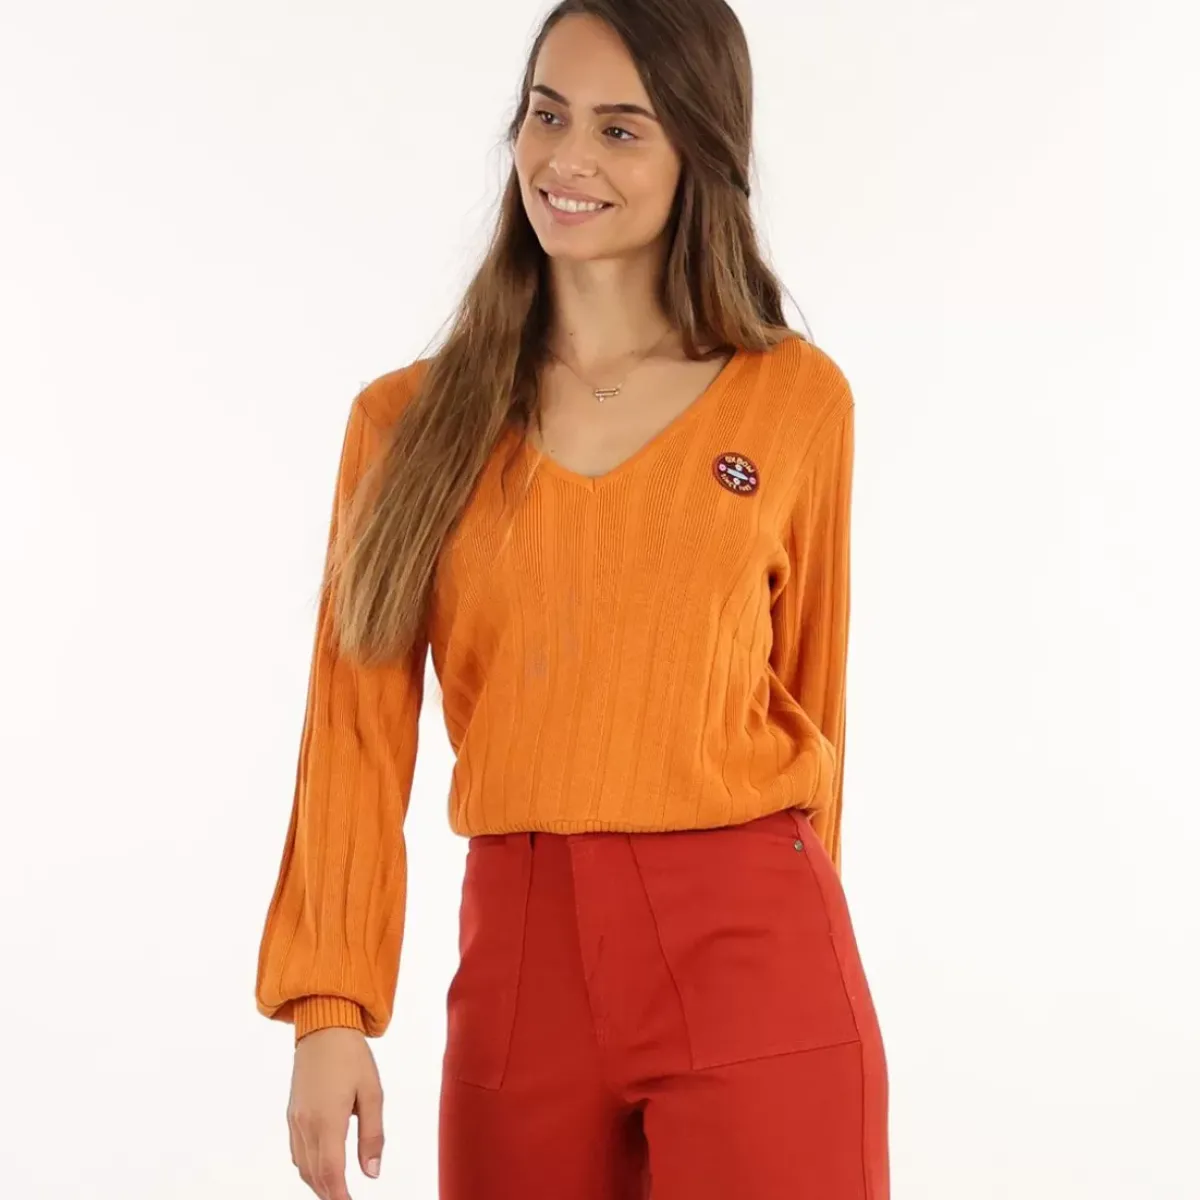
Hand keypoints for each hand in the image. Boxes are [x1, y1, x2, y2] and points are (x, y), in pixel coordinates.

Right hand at [287, 1026, 384, 1199]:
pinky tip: (324, 1166)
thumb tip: (372, 1173)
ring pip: (303, 1166)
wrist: (323, 1027)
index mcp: (328, 1119)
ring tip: (338, 1189)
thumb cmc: (352, 1056)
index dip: (340, 1196)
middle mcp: (306, 1124)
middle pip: (314, 1175)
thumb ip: (373, 1136)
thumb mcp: (373, 1093)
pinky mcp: (292, 1114)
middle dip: (330, 1193)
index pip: (331, 1172)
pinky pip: (297, 1151)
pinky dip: (309, 1167)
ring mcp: (295, 1119)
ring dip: (319, 1182)